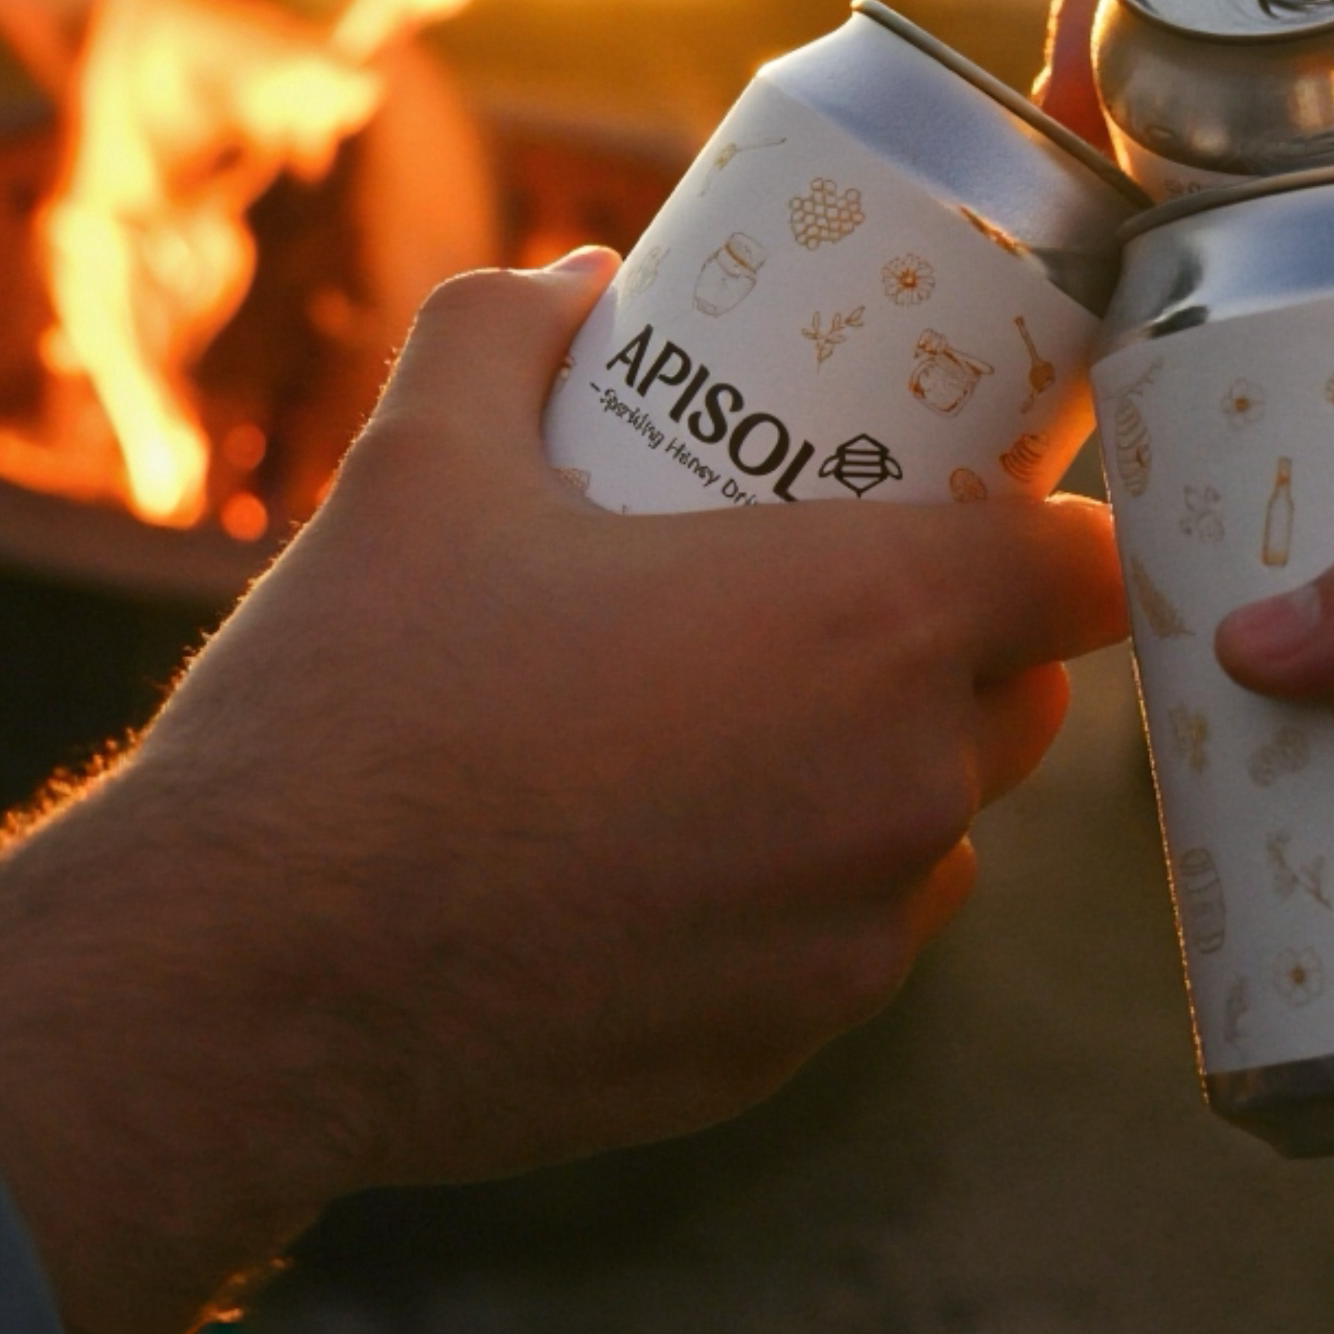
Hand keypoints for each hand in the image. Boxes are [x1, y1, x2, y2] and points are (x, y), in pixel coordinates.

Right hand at [0, 253, 1126, 1333]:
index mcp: (867, 620)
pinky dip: (790, 899)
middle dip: (956, 646)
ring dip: (873, 779)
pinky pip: (840, 950)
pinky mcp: (778, 1053)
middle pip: (1020, 701)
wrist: (250, 975)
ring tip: (730, 730)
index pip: (1083, 564)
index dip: (1049, 527)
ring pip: (930, 835)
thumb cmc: (355, 704)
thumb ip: (506, 332)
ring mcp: (848, 942)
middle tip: (829, 596)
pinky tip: (664, 861)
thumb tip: (574, 280)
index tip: (981, 504)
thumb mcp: (420, 466)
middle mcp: (900, 790)